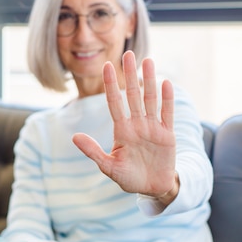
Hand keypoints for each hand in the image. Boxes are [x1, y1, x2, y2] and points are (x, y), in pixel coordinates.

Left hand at [72, 50, 176, 198]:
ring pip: (150, 99)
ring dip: (149, 81)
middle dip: (130, 75)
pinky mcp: (167, 135)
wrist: (152, 188)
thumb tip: (74, 137)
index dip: (110, 84)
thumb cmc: (129, 177)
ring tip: (148, 61)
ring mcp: (152, 128)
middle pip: (132, 95)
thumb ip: (93, 151)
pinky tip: (166, 83)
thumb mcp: (108, 167)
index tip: (106, 66)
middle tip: (128, 54)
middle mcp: (137, 124)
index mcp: (121, 130)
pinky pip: (167, 114)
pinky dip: (167, 99)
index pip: (114, 102)